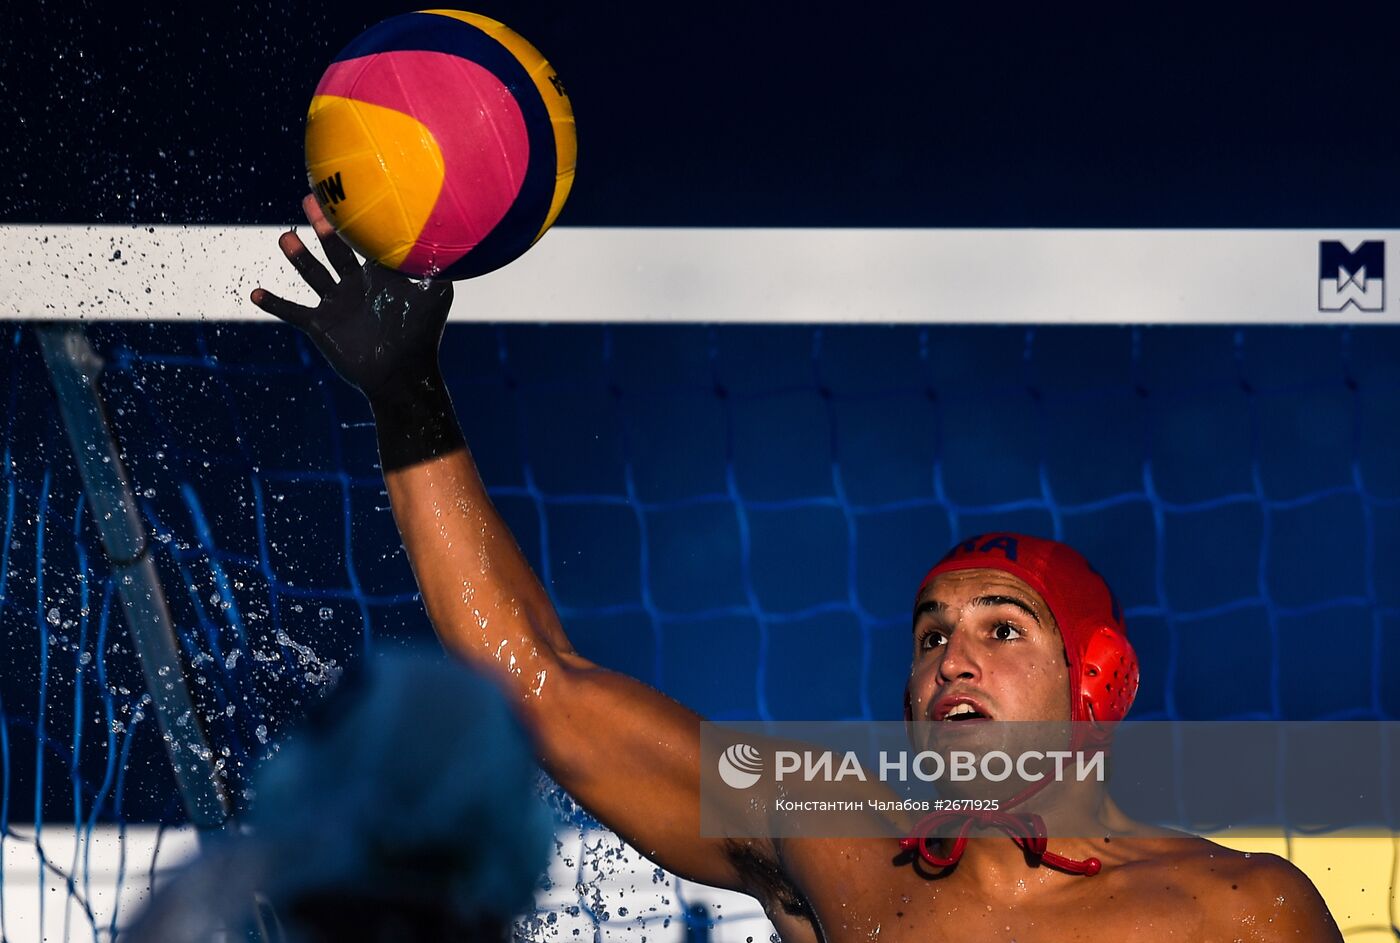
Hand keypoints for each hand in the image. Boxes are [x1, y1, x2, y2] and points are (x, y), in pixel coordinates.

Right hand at [251, 195, 452, 403]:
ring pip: (312, 273)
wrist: (402, 375)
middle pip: (334, 248)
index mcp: (379, 275)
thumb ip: (436, 268)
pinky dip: (275, 303)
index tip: (345, 194)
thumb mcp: (434, 298)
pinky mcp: (320, 325)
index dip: (354, 220)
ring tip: (285, 236)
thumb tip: (447, 239)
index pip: (363, 241)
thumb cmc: (421, 337)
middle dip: (323, 225)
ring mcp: (336, 303)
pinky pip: (292, 311)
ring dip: (298, 256)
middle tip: (310, 199)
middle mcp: (355, 284)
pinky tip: (256, 292)